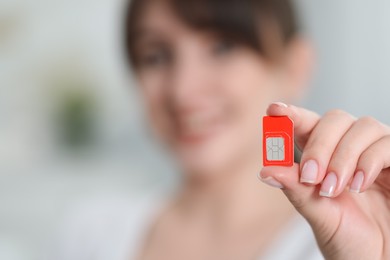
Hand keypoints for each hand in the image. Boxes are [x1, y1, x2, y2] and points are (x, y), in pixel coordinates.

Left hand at [259, 103, 389, 259]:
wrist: (376, 258)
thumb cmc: (344, 235)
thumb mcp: (316, 212)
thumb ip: (294, 189)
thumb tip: (266, 170)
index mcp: (321, 155)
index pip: (306, 125)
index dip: (291, 114)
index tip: (274, 111)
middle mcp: (347, 147)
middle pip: (334, 119)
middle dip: (320, 145)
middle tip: (311, 176)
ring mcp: (374, 151)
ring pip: (361, 126)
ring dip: (344, 156)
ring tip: (335, 187)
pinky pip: (386, 144)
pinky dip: (369, 161)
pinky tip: (359, 185)